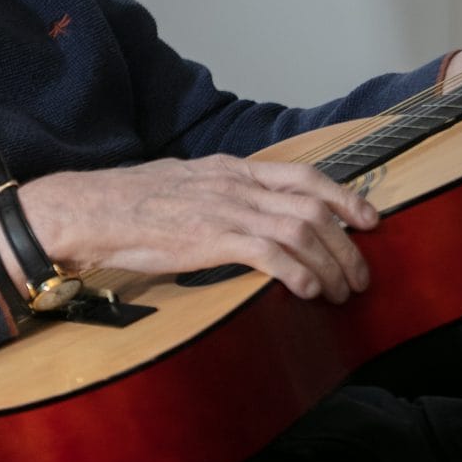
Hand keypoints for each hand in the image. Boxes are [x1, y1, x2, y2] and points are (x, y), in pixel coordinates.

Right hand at [4, 156, 378, 303]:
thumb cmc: (130, 202)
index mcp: (232, 169)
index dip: (345, 197)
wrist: (92, 208)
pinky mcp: (212, 238)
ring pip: (302, 231)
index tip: (369, 219)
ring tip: (340, 292)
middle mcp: (237, 185)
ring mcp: (226, 209)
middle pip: (315, 207)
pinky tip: (309, 291)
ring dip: (331, 265)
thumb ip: (219, 193)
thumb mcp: (185, 184)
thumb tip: (244, 211)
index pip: (304, 176)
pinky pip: (272, 254)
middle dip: (348, 245)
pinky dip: (300, 273)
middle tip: (361, 274)